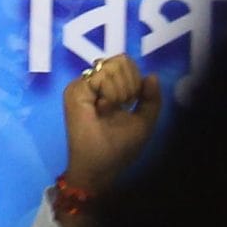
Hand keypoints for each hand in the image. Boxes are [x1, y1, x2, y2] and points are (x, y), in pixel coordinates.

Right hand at [61, 54, 161, 193]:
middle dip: (130, 85)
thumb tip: (151, 75)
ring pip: (113, 65)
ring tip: (110, 110)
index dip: (135, 81)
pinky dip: (112, 94)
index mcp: (108, 87)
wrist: (100, 167)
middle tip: (120, 107)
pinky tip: (104, 109)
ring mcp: (83, 85)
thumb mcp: (143, 121)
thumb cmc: (119, 147)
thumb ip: (151, 99)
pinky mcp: (75, 90)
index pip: (126, 63)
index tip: (129, 104)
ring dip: (121, 91)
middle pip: (122, 60)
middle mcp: (94, 83)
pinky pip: (102, 76)